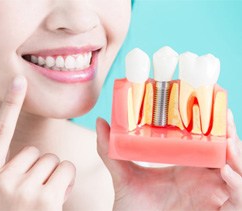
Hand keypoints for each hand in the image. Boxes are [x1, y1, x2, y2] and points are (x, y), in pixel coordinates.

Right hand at [0, 76, 75, 210]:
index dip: (10, 104)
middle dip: (40, 167)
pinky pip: (64, 171)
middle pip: (37, 151)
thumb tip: (31, 157)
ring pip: (53, 160)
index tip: (18, 81)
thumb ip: (5, 170)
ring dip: (53, 175)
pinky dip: (64, 182)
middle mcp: (1, 179)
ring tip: (42, 196)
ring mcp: (22, 190)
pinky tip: (53, 199)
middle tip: (33, 189)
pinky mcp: (44, 200)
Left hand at [96, 109, 240, 210]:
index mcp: (187, 166)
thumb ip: (109, 150)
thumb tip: (101, 122)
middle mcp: (204, 178)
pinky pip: (239, 198)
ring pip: (238, 171)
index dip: (214, 124)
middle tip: (222, 112)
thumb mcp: (123, 175)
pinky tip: (226, 170)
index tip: (210, 102)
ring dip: (237, 154)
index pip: (208, 141)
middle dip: (229, 132)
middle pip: (227, 151)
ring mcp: (212, 195)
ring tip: (227, 141)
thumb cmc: (134, 208)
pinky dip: (238, 183)